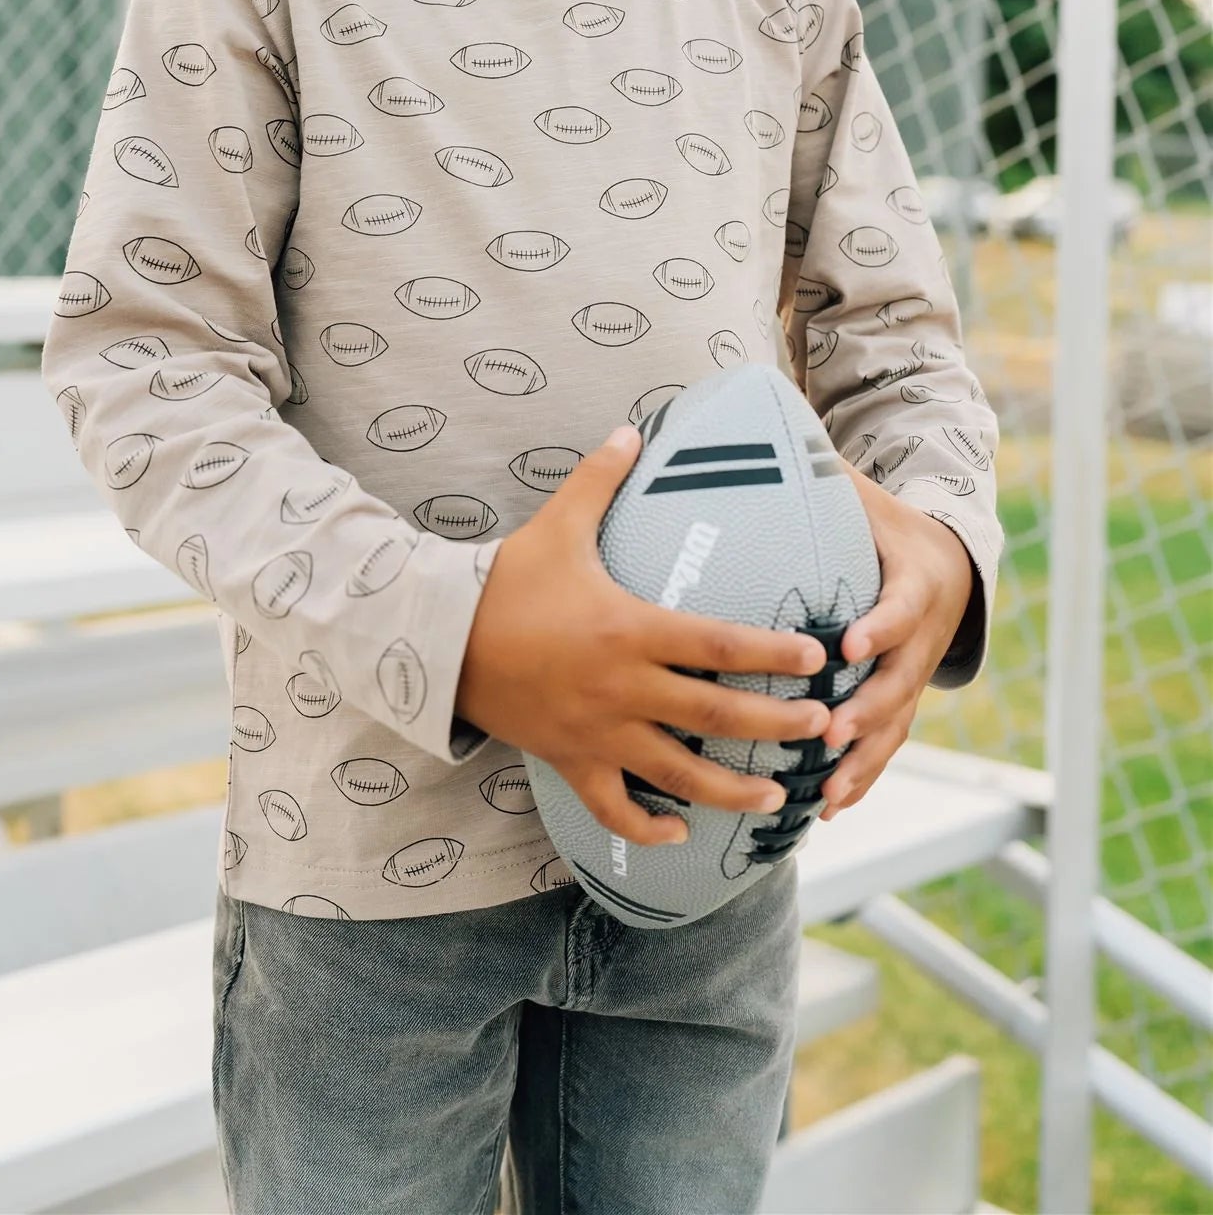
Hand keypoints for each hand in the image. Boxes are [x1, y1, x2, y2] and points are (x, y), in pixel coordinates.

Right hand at [455, 424, 834, 848]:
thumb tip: (631, 427)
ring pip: (677, 773)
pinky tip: (683, 834)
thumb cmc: (507, 579)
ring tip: (776, 796)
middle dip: (775, 725)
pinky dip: (649, 826)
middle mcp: (623, 687)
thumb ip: (600, 477)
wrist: (440, 638)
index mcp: (630, 629)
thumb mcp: (557, 523)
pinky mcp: (570, 759)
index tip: (816, 660)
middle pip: (716, 715)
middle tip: (822, 729)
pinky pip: (614, 806)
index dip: (773, 654)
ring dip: (732, 789)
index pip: (720, 644)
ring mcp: (597, 730)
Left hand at [817, 461, 976, 819]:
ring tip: (826, 790)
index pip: (903, 607)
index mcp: (917, 579)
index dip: (881, 627)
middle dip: (866, 710)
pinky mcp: (903, 700)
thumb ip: (820, 472)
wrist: (945, 560)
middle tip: (826, 731)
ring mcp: (916, 674)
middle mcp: (924, 635)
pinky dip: (862, 775)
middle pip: (901, 680)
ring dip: (863, 758)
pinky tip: (828, 806)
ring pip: (896, 723)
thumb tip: (761, 430)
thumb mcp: (866, 491)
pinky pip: (887, 744)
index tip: (850, 644)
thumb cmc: (886, 521)